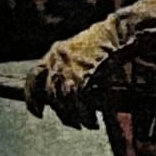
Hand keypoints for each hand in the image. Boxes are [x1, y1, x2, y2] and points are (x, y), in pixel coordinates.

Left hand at [26, 0, 155, 126]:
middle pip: (50, 94)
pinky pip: (76, 101)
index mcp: (56, 52)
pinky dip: (83, 114)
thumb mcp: (84, 54)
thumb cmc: (109, 43)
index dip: (32, 98)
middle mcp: (58, 58)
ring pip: (62, 101)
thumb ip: (73, 71)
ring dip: (74, 117)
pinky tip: (92, 120)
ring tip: (87, 123)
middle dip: (62, 112)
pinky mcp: (81, 73)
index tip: (38, 113)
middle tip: (74, 123)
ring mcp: (68, 65)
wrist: (123, 31)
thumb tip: (70, 95)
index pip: (34, 77)